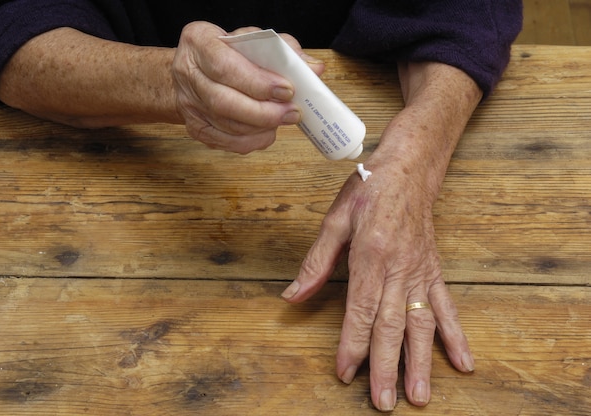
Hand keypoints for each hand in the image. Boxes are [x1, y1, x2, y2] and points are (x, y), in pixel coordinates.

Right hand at [172, 22, 323, 153]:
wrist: (195, 70)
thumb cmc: (230, 52)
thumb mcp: (254, 40)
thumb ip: (284, 50)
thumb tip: (314, 69)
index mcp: (199, 41)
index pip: (226, 66)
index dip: (257, 82)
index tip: (287, 90)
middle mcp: (188, 73)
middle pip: (224, 101)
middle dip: (263, 111)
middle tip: (292, 112)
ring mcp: (189, 104)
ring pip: (227, 124)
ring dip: (261, 127)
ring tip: (284, 119)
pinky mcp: (196, 127)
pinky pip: (227, 142)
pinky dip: (252, 141)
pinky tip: (268, 132)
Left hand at [281, 62, 481, 410]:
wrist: (408, 169)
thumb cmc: (369, 191)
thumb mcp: (334, 221)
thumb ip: (315, 263)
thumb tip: (291, 297)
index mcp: (372, 255)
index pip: (361, 309)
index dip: (352, 343)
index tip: (345, 372)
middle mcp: (400, 268)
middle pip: (392, 325)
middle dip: (386, 366)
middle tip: (382, 402)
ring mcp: (421, 272)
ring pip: (422, 324)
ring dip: (421, 362)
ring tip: (419, 396)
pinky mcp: (434, 271)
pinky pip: (447, 307)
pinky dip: (455, 336)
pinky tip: (462, 363)